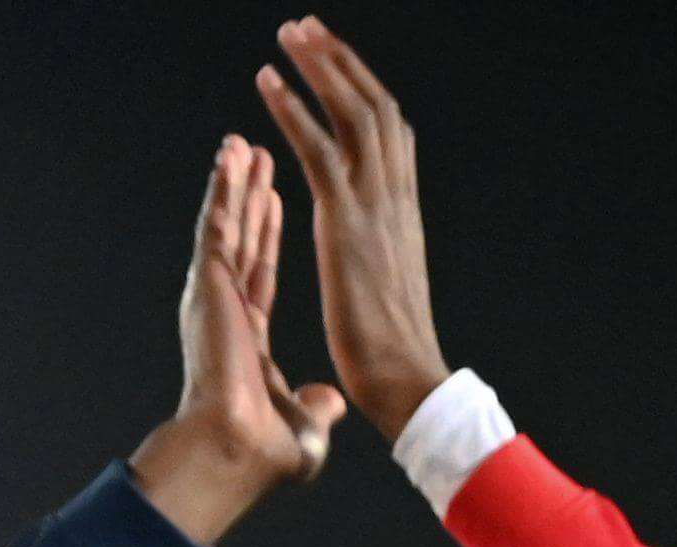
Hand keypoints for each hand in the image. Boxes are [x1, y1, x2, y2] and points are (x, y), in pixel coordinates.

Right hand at [129, 135, 348, 544]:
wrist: (236, 452)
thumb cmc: (261, 452)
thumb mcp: (301, 425)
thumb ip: (312, 407)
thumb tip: (330, 405)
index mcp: (248, 334)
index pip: (261, 271)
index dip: (268, 234)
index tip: (276, 200)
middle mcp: (228, 308)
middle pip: (243, 238)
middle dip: (250, 195)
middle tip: (257, 155)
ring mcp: (215, 295)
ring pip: (228, 224)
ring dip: (235, 182)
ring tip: (240, 145)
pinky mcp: (210, 286)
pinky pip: (218, 225)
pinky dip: (224, 190)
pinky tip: (229, 158)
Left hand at [257, 18, 450, 455]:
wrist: (408, 381)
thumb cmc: (397, 360)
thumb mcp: (393, 296)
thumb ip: (383, 269)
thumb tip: (379, 275)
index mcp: (405, 215)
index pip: (392, 136)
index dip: (364, 94)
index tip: (338, 65)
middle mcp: (395, 198)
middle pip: (375, 107)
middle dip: (341, 62)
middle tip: (308, 29)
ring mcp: (374, 205)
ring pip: (351, 113)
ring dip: (318, 67)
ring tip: (289, 34)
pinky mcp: (345, 220)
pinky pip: (318, 148)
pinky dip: (292, 110)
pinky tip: (268, 82)